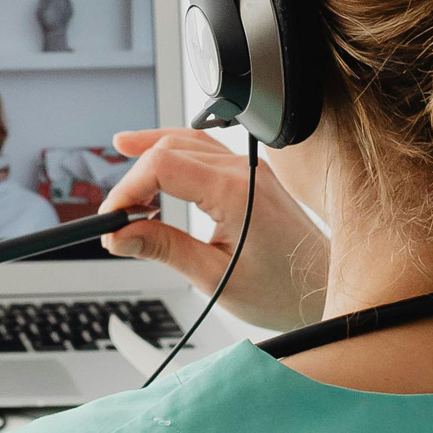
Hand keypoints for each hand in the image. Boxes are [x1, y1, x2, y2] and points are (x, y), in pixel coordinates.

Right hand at [98, 128, 331, 330]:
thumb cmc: (281, 290)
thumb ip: (164, 250)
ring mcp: (249, 169)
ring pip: (184, 142)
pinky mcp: (249, 175)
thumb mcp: (213, 278)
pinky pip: (202, 150)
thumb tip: (120, 236)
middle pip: (168, 149)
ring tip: (123, 195)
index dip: (127, 189)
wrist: (321, 289)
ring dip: (148, 162)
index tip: (111, 220)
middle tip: (116, 222)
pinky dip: (170, 154)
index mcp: (236, 193)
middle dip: (133, 180)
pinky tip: (148, 157)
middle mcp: (244, 172)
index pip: (162, 166)